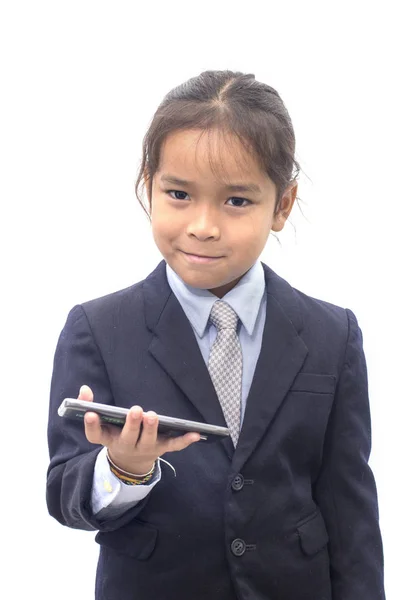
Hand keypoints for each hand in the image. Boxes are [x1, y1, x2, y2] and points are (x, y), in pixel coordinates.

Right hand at [78, 385, 200, 474]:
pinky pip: (174, 446)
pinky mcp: (161, 448)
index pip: (95, 435)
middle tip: (135, 410)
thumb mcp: (101, 425)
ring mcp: (145, 449)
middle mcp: (126, 446)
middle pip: (128, 437)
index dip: (92, 425)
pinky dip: (185, 441)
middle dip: (132, 424)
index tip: (91, 413)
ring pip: (149, 441)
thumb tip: (84, 389)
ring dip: (152, 429)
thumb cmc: (115, 435)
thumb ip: (90, 406)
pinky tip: (196, 434)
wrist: (130, 462)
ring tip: (153, 416)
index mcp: (108, 439)